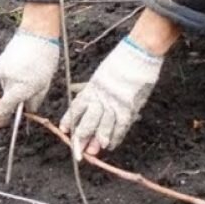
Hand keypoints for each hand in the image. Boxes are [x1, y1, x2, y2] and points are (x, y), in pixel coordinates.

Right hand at [0, 30, 59, 127]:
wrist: (37, 32)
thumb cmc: (46, 57)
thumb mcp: (46, 82)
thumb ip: (36, 99)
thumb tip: (29, 110)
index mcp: (22, 87)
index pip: (6, 108)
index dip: (2, 118)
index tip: (1, 123)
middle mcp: (9, 80)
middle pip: (8, 96)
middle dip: (16, 96)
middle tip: (30, 87)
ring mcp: (2, 71)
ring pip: (6, 85)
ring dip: (14, 83)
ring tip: (28, 70)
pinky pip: (3, 74)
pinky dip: (10, 74)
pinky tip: (20, 64)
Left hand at [60, 37, 163, 158]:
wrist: (140, 52)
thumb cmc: (122, 60)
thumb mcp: (101, 72)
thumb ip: (91, 85)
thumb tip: (75, 89)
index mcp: (93, 86)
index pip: (77, 105)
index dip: (70, 119)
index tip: (64, 130)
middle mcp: (101, 95)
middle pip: (88, 119)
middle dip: (82, 136)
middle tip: (79, 151)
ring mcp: (115, 100)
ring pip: (103, 124)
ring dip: (98, 139)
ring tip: (93, 151)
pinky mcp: (129, 104)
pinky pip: (120, 124)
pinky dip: (116, 136)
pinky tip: (111, 145)